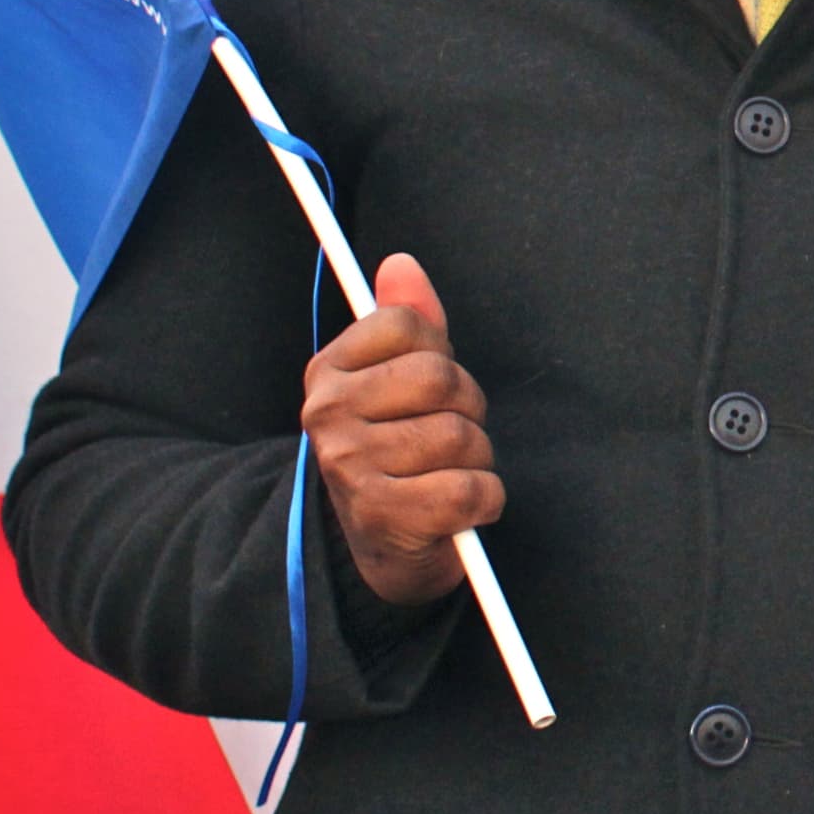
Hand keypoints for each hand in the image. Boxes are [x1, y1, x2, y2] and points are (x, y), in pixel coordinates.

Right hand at [299, 253, 500, 607]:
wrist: (378, 550)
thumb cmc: (395, 453)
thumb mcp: (394, 381)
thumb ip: (406, 319)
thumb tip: (401, 264)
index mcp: (328, 371)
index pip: (407, 324)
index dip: (439, 353)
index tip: (427, 388)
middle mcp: (328, 414)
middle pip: (440, 378)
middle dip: (467, 408)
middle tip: (449, 437)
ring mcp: (351, 466)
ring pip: (461, 436)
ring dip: (477, 459)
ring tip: (449, 473)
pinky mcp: (384, 516)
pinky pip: (471, 489)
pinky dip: (485, 500)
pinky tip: (462, 508)